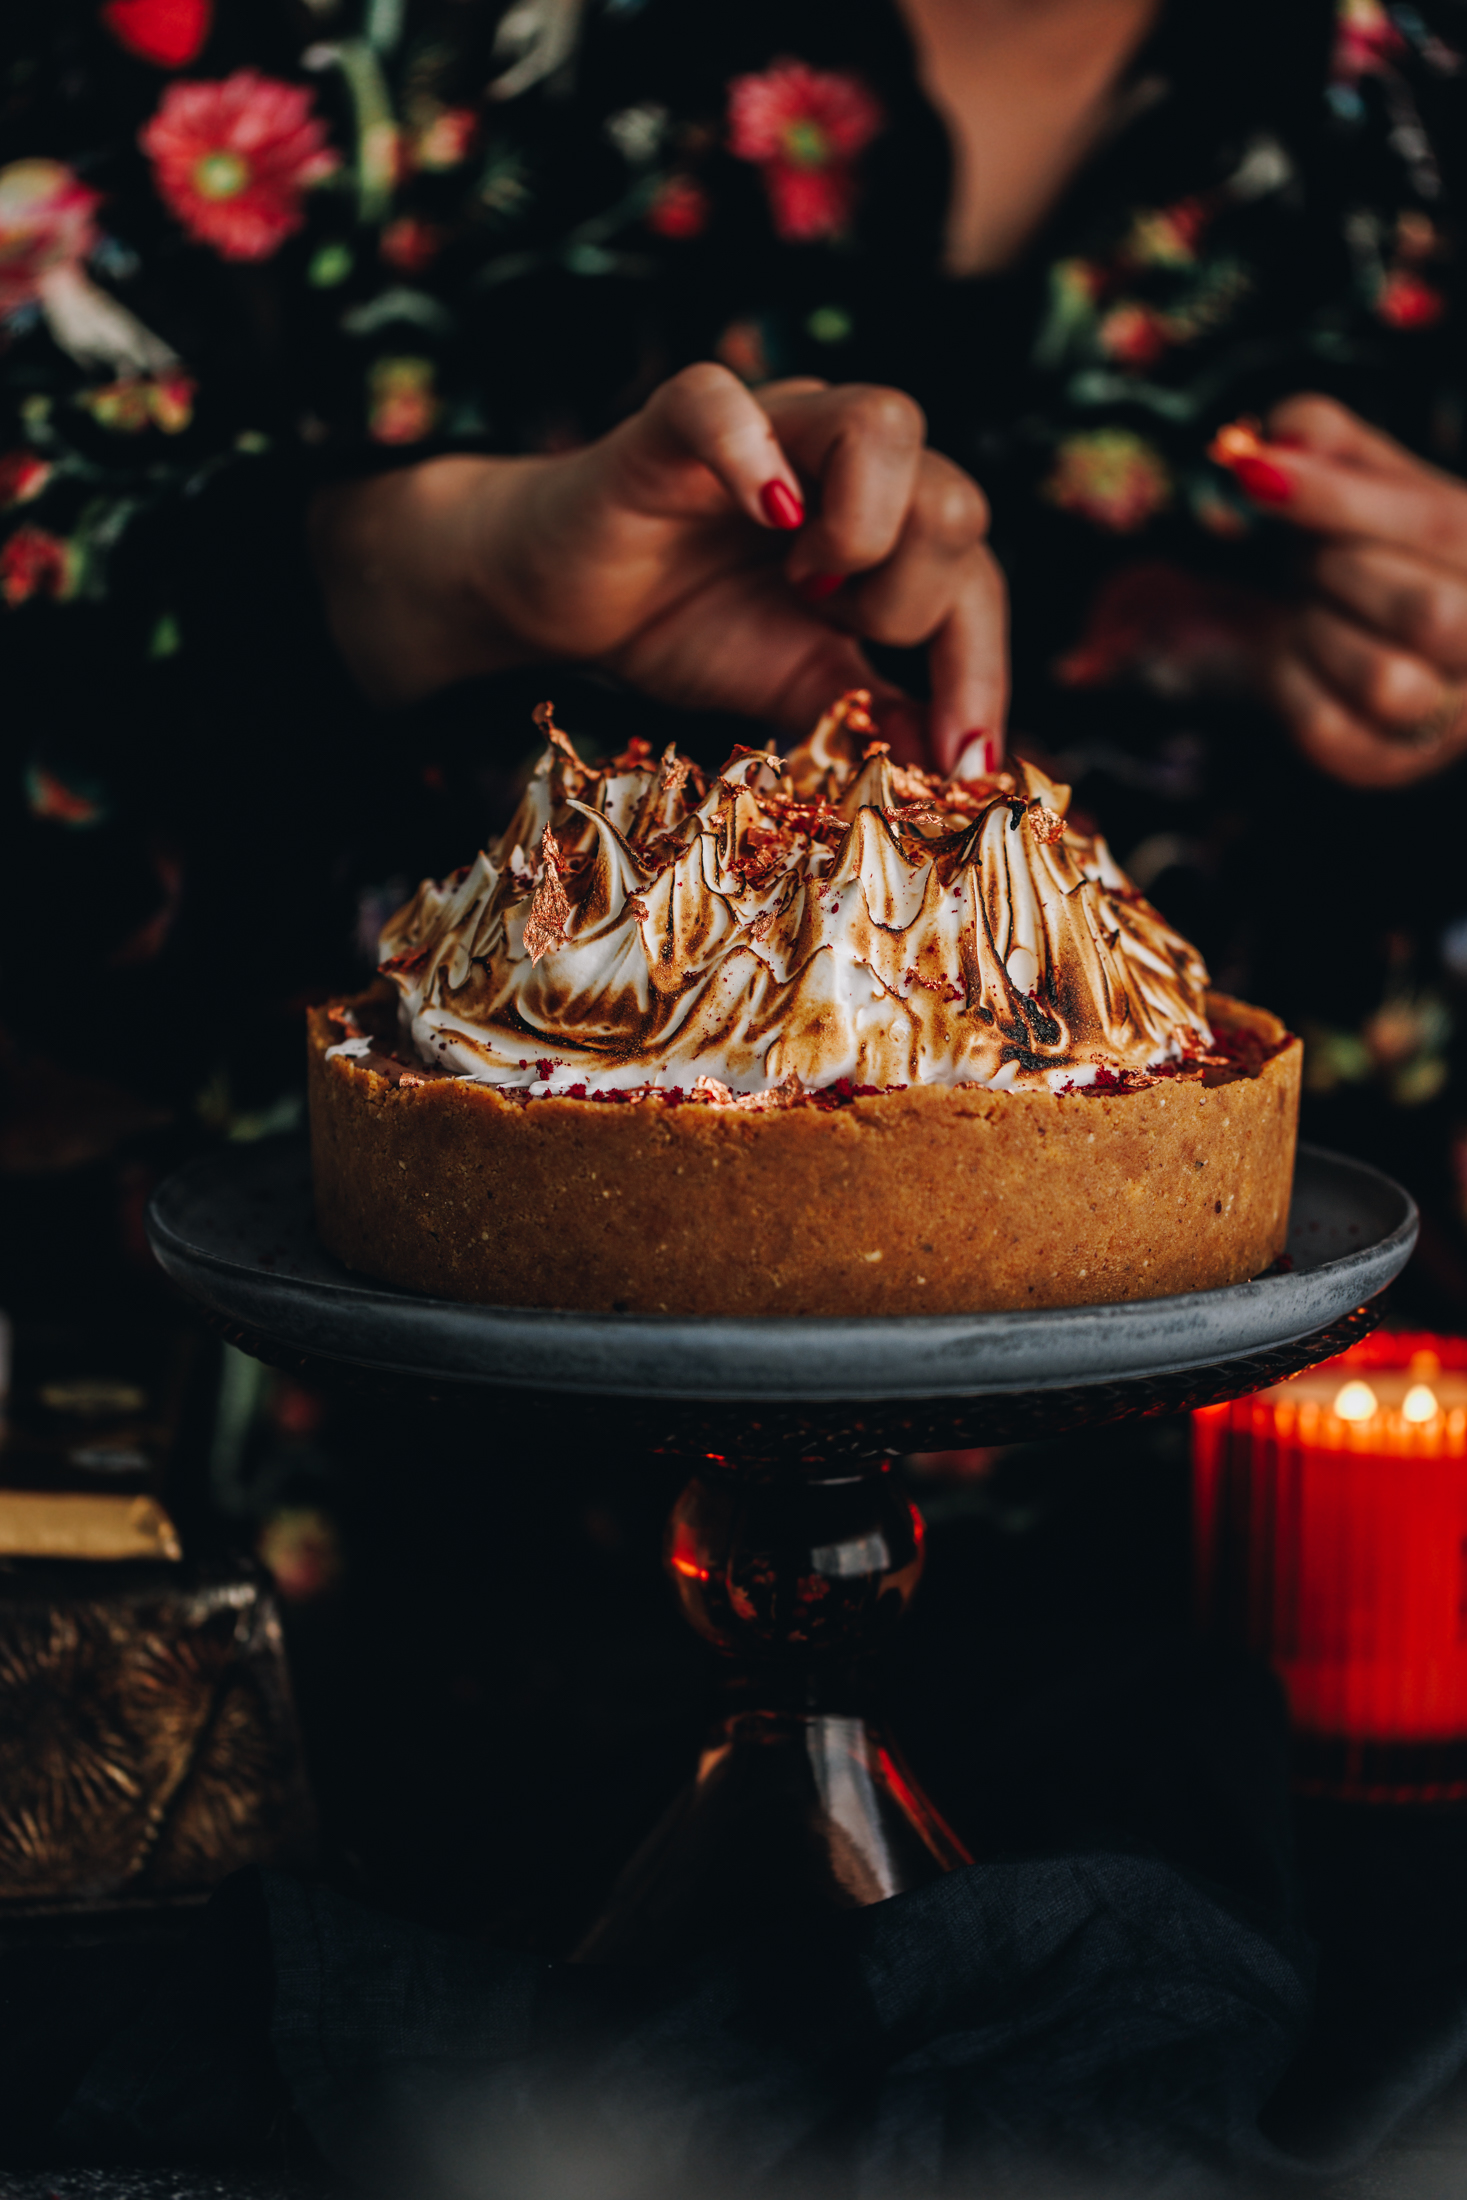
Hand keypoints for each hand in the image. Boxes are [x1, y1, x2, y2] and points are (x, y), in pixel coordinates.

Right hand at [311, 363, 1005, 771]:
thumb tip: (958, 769)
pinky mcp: (678, 422)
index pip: (975, 584)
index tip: (962, 762)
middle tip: (830, 627)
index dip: (978, 676)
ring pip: (887, 424)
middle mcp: (846, 460)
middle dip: (907, 601)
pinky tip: (770, 518)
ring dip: (865, 529)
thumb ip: (876, 714)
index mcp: (886, 525)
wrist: (559, 600)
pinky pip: (729, 404)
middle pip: (955, 501)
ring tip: (803, 581)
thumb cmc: (683, 625)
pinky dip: (758, 456)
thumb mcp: (796, 687)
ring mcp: (772, 426)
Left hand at [1227, 394, 1466, 787]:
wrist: (1357, 638)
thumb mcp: (1364, 477)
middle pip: (1431, 614)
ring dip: (1322, 632)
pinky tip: (1301, 655)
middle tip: (1313, 558)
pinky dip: (1291, 682)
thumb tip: (1279, 437)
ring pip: (1387, 681)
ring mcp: (1450, 715)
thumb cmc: (1372, 548)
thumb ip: (1327, 438)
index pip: (1442, 527)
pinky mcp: (1387, 763)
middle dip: (1342, 572)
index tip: (1259, 472)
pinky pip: (1325, 728)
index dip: (1342, 498)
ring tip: (1317, 609)